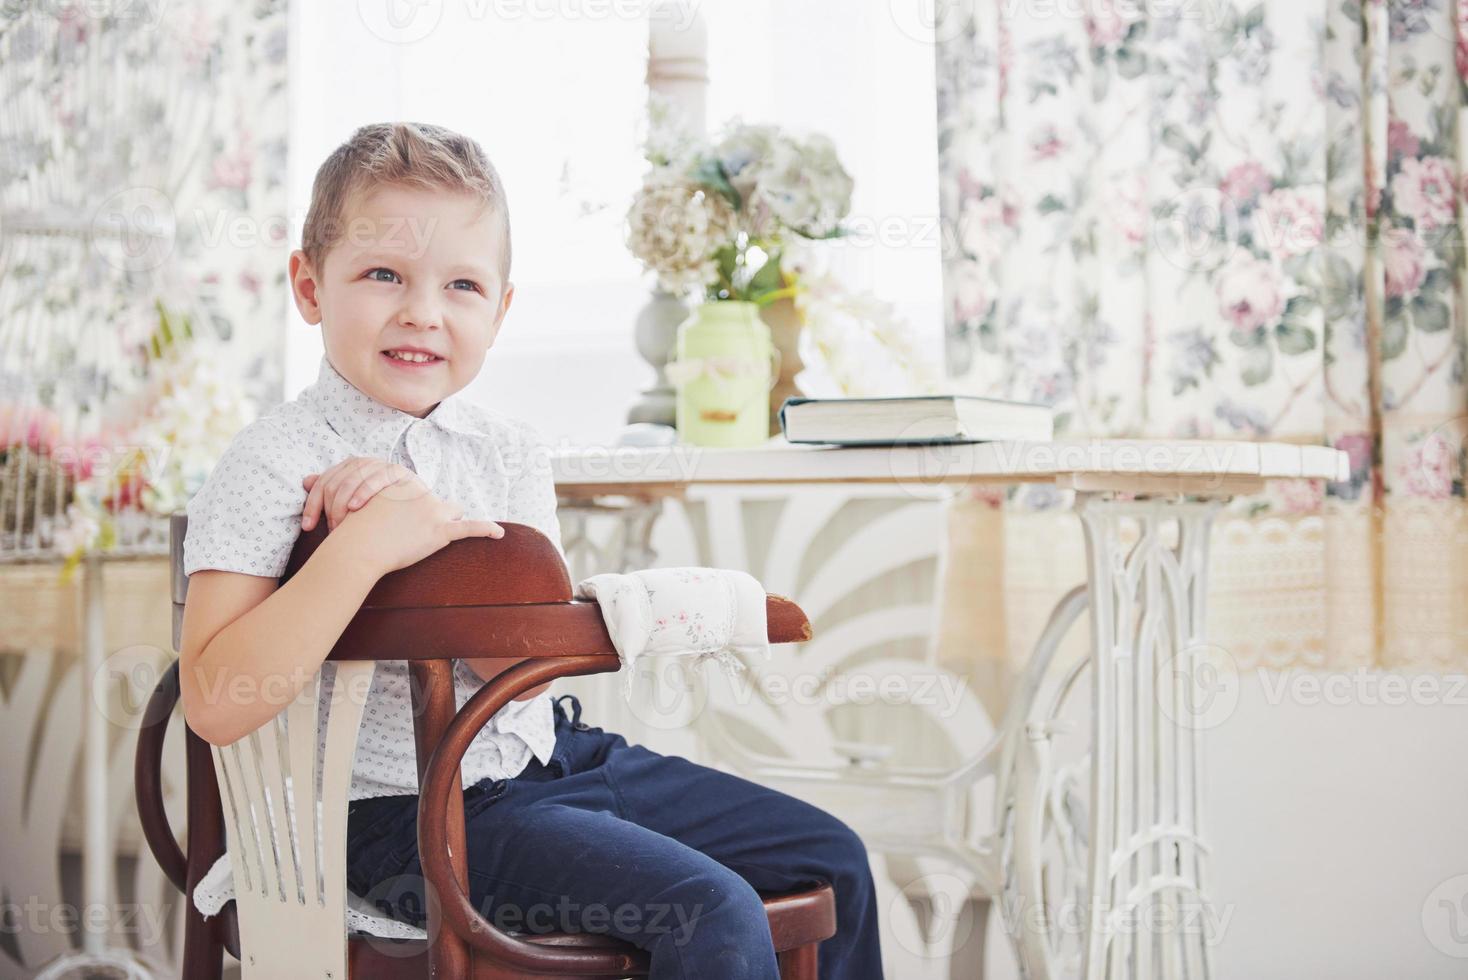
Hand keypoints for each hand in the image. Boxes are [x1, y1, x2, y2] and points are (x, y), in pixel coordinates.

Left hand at [302, 457, 418, 531]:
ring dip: (342, 503)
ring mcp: (381, 465)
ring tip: (340, 524)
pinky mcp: (398, 471)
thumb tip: (305, 480)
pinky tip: (355, 507)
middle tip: (331, 531)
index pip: (324, 482)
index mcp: (351, 467)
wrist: (417, 515)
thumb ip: (332, 491)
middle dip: (328, 508)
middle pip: (334, 481)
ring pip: (351, 478)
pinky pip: (376, 477)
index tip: (308, 527)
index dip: (312, 504)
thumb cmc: (382, 513)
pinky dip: (364, 491)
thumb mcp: (354, 504)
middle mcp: (364, 463)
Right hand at [330, 472, 503, 576]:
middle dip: (430, 507)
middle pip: (430, 497)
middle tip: (423, 519)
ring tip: (471, 521)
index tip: (400, 508)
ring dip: (456, 515)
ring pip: (450, 509)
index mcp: (397, 482)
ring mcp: (431, 510)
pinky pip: (468, 528)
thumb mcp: (338, 498)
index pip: (405, 485)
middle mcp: (418, 491)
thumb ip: (328, 487)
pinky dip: (485, 529)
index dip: (403, 499)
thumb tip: (305, 479)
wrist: (355, 544)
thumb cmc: (343, 525)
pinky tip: (500, 533)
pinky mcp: (440, 532)